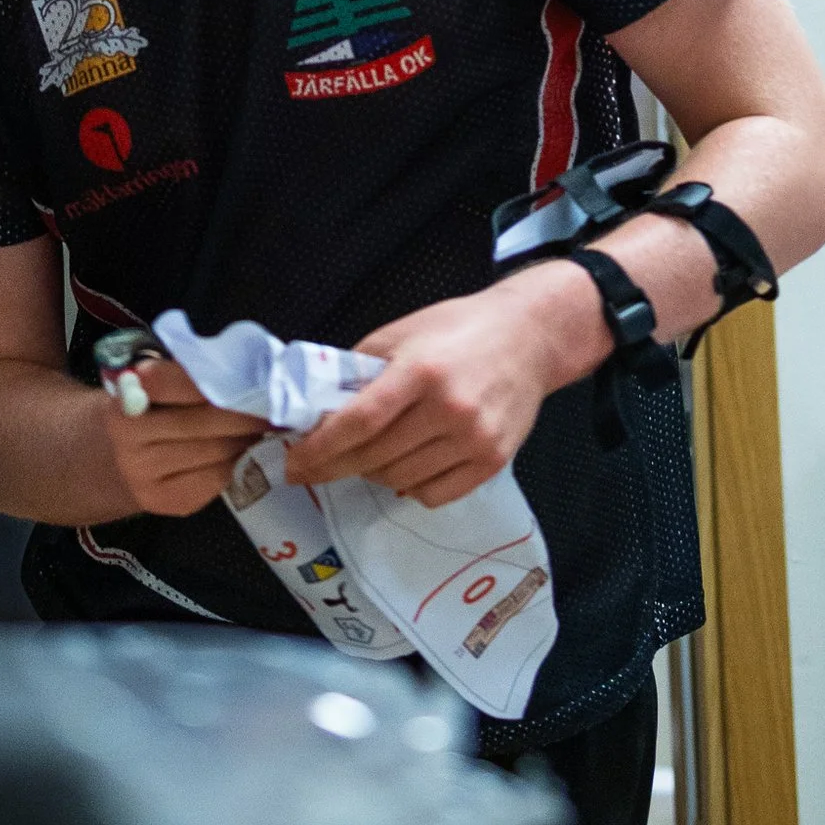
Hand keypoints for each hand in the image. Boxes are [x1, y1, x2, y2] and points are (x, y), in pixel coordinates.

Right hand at [91, 358, 269, 519]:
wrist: (115, 457)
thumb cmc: (150, 409)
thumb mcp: (158, 382)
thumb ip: (189, 374)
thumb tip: (254, 375)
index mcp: (127, 392)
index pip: (183, 383)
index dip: (225, 382)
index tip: (261, 380)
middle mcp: (128, 435)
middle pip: (205, 422)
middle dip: (247, 414)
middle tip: (277, 406)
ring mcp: (142, 472)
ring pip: (215, 452)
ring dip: (247, 439)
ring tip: (266, 427)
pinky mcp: (162, 501)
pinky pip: (214, 479)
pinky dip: (235, 463)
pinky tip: (244, 452)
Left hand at [285, 271, 598, 507]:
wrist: (530, 337)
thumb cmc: (459, 330)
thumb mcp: (402, 333)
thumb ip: (360, 369)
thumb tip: (316, 409)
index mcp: (421, 370)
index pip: (359, 422)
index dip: (320, 448)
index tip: (294, 462)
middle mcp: (450, 408)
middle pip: (375, 456)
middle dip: (336, 465)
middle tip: (313, 467)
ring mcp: (475, 439)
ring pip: (400, 479)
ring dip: (373, 474)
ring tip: (368, 457)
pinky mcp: (494, 461)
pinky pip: (435, 494)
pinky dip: (410, 487)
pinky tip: (405, 467)